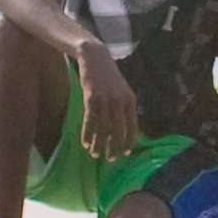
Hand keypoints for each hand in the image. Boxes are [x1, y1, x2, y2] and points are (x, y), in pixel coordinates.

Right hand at [76, 45, 143, 159]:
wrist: (95, 58)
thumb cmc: (109, 76)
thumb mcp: (122, 90)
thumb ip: (124, 107)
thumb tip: (126, 128)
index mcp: (130, 100)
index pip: (132, 126)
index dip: (128, 141)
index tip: (125, 154)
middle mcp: (119, 101)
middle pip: (117, 130)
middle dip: (113, 147)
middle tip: (110, 160)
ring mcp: (105, 100)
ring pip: (102, 128)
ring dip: (98, 144)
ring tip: (95, 154)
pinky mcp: (91, 98)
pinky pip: (90, 121)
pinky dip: (87, 134)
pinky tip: (85, 143)